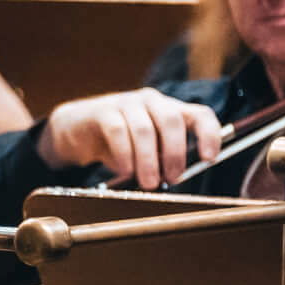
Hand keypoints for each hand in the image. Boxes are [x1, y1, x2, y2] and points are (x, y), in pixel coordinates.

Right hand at [41, 87, 228, 188]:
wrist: (75, 131)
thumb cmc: (117, 143)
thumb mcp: (146, 150)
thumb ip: (163, 158)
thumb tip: (176, 177)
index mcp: (170, 110)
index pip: (199, 114)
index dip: (209, 135)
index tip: (208, 159)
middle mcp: (151, 101)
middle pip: (171, 121)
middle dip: (174, 153)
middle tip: (172, 178)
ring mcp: (126, 103)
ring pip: (144, 129)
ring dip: (147, 160)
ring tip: (147, 182)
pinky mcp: (102, 111)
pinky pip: (117, 131)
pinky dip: (123, 154)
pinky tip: (124, 170)